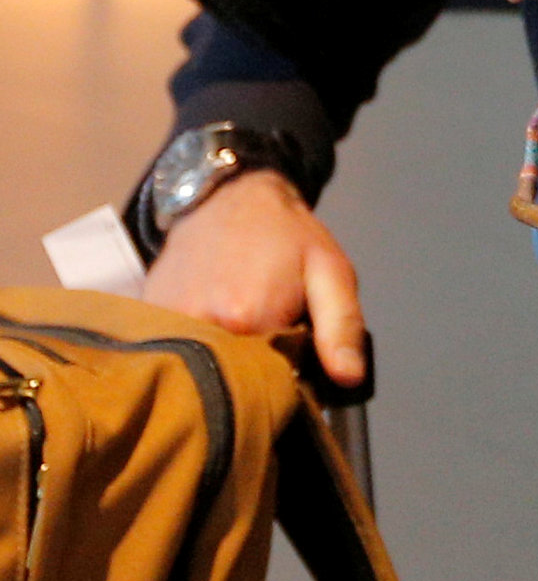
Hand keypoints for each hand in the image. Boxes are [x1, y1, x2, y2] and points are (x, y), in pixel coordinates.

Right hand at [138, 170, 365, 389]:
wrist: (231, 198)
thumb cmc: (286, 235)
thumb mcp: (331, 272)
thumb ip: (342, 327)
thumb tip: (349, 378)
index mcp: (247, 320)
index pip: (268, 383)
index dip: (285, 378)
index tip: (293, 359)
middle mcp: (198, 326)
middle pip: (228, 379)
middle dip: (250, 373)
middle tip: (266, 337)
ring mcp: (163, 322)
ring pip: (196, 368)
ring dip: (217, 362)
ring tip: (237, 328)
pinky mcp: (144, 317)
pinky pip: (169, 352)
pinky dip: (189, 350)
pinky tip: (208, 325)